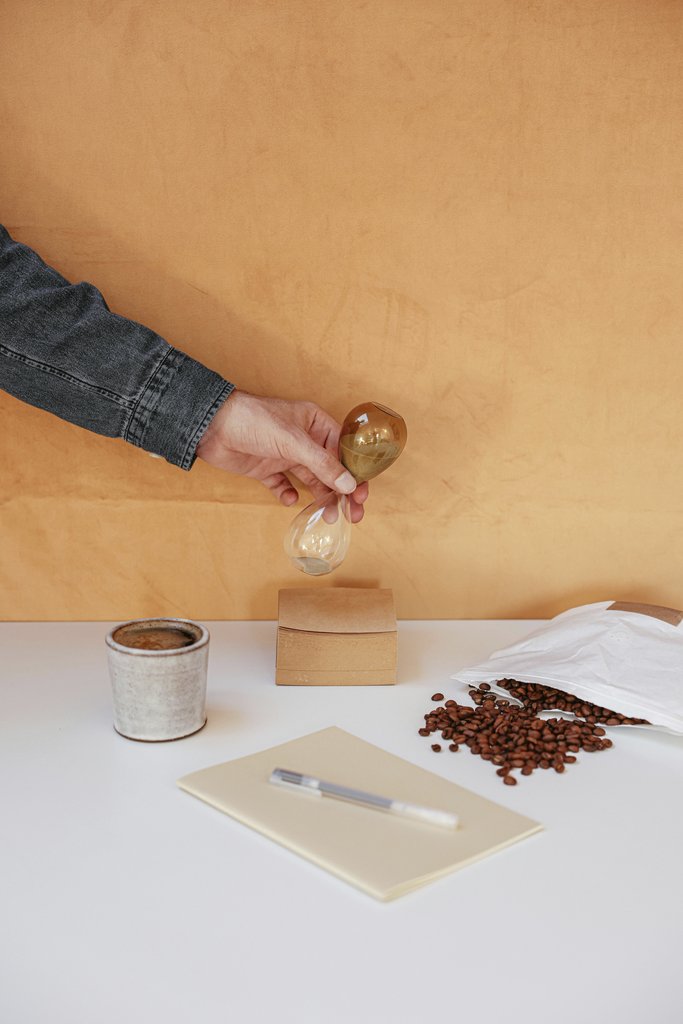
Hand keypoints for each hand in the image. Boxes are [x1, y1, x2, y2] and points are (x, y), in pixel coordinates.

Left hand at [196, 391, 368, 521]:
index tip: (362, 494)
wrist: (210, 426)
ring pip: (311, 480)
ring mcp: (285, 455)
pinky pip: (284, 486)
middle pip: (331, 469)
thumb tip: (349, 485)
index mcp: (315, 423)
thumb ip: (322, 465)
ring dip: (321, 498)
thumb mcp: (293, 442)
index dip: (356, 472)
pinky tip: (290, 499)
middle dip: (342, 492)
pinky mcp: (266, 469)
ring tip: (327, 516)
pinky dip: (289, 495)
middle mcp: (303, 439)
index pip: (344, 449)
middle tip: (353, 514)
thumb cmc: (253, 421)